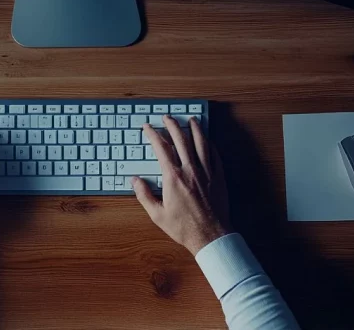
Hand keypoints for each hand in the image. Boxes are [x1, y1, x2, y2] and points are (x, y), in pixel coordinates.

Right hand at [133, 116, 231, 254]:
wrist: (210, 236)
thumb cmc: (183, 227)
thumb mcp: (157, 214)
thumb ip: (144, 195)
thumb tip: (135, 180)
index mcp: (173, 177)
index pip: (161, 148)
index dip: (153, 134)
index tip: (148, 127)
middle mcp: (190, 170)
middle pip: (181, 139)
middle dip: (172, 125)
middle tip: (167, 117)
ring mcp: (206, 172)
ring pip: (201, 143)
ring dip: (195, 129)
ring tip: (191, 119)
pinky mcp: (219, 177)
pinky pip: (215, 155)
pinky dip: (210, 144)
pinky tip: (207, 140)